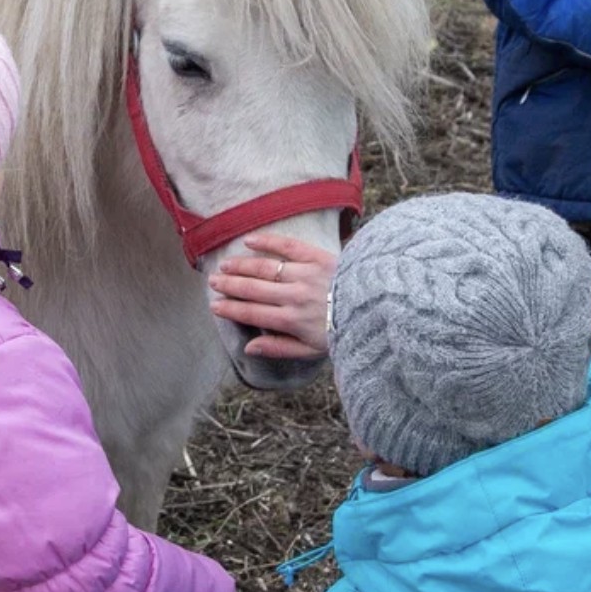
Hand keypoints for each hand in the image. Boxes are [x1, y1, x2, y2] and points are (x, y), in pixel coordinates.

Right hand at [208, 234, 335, 359]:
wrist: (378, 308)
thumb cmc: (344, 331)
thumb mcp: (312, 350)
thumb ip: (279, 347)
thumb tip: (248, 348)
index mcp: (291, 320)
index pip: (252, 313)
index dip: (231, 309)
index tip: (215, 306)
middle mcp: (293, 296)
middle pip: (253, 289)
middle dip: (229, 286)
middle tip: (212, 283)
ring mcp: (304, 274)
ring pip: (265, 268)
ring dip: (241, 266)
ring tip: (225, 265)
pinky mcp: (316, 256)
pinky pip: (287, 246)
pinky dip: (267, 242)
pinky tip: (249, 241)